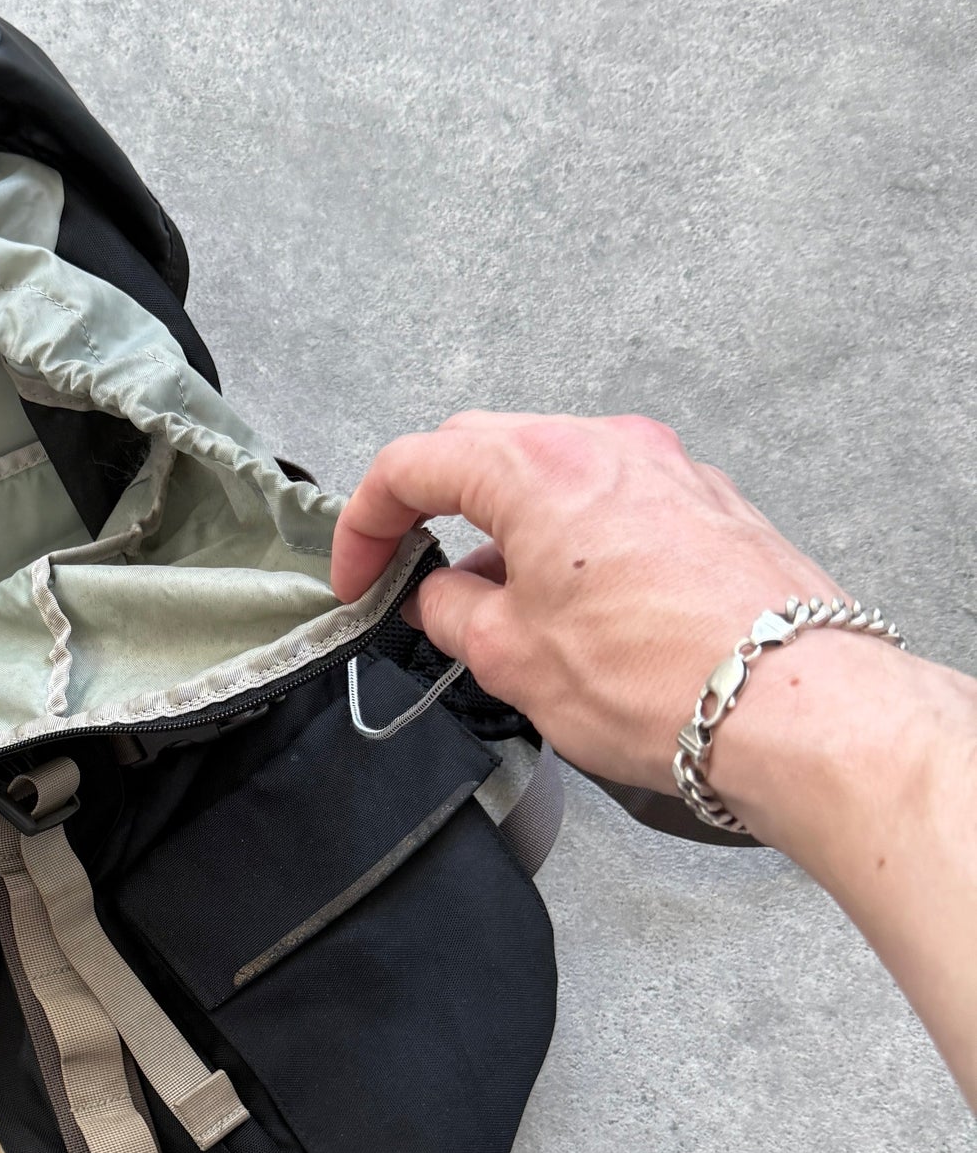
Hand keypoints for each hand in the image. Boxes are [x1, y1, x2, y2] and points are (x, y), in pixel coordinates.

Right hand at [329, 411, 842, 789]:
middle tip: (407, 576)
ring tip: (494, 610)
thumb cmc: (660, 680)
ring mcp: (668, 469)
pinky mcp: (710, 506)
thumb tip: (438, 599)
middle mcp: (606, 445)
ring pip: (552, 476)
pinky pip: (612, 501)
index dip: (364, 523)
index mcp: (539, 467)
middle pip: (483, 451)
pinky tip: (571, 608)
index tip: (357, 577)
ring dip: (504, 529)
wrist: (795, 706)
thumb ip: (450, 612)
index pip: (414, 464)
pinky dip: (569, 539)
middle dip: (431, 511)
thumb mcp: (509, 658)